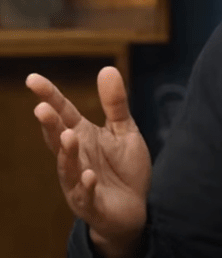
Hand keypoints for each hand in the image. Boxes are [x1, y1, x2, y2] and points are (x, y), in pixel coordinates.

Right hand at [26, 67, 151, 252]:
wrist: (133, 208)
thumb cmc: (124, 167)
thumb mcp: (124, 130)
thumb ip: (115, 103)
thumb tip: (107, 68)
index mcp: (82, 136)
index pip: (63, 113)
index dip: (49, 96)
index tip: (32, 79)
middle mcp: (75, 157)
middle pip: (58, 138)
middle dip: (49, 125)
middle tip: (41, 108)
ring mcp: (79, 181)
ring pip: (68, 167)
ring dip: (66, 153)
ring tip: (67, 135)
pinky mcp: (90, 203)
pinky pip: (85, 195)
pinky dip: (85, 186)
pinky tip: (90, 176)